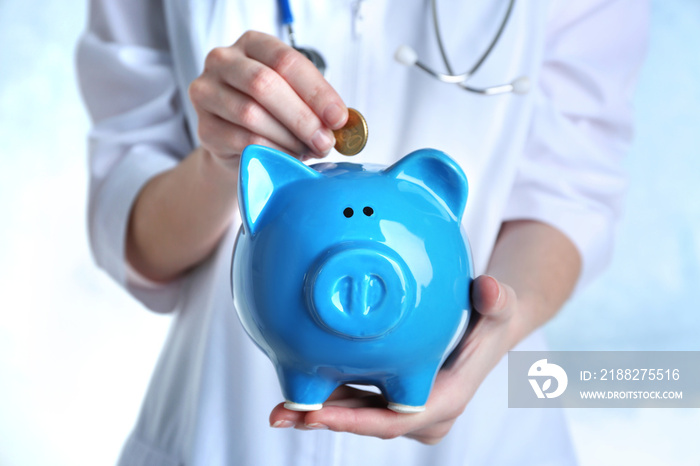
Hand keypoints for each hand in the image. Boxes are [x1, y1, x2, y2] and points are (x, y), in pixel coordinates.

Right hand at [188, 30, 347, 163]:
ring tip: (307, 151)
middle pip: (264, 84)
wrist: (236, 146)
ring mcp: (206, 92)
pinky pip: (241, 140)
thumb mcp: (294, 98)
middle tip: (324, 141)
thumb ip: (314, 104)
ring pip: (251, 114)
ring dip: (287, 137)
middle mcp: (223, 61)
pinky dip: (271, 152)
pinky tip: (286, 159)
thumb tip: (339, 121)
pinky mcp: (203, 127)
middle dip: (302, 117)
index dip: (316, 91)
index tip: (338, 118)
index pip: (286, 61)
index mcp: (252, 44)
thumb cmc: (270, 114)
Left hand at [268, 274, 532, 443]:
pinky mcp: (395, 397)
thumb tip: (490, 288)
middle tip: (284, 414)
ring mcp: (409, 407)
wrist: (490, 327)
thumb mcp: (500, 307)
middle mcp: (426, 412)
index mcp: (446, 398)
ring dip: (320, 413)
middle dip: (326, 421)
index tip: (320, 413)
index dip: (357, 421)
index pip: (396, 418)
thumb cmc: (493, 318)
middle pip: (369, 423)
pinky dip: (330, 395)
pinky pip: (359, 400)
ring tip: (279, 411)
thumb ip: (496, 300)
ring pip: (359, 415)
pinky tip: (299, 383)